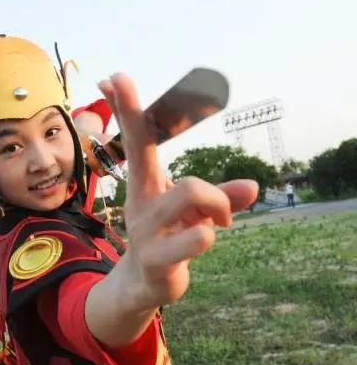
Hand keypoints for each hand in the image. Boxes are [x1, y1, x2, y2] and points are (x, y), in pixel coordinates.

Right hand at [97, 73, 257, 308]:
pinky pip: (196, 236)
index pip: (136, 141)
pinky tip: (205, 241)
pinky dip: (209, 235)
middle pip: (159, 159)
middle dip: (200, 174)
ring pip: (190, 191)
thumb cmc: (169, 239)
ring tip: (220, 223)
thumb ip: (221, 197)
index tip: (111, 78)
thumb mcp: (195, 213)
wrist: (143, 286)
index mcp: (146, 186)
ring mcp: (146, 232)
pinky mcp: (156, 261)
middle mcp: (142, 203)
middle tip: (226, 204)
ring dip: (216, 204)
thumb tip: (254, 185)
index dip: (126, 110)